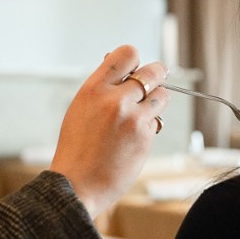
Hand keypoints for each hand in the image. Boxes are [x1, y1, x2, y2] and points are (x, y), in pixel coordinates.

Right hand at [50, 45, 168, 218]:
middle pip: (154, 71)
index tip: (135, 69)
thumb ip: (102, 86)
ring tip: (142, 112)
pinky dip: (149, 126)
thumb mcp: (81, 108)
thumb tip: (117, 59)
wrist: (77, 184)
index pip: (127, 54)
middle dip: (157, 75)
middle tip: (155, 81)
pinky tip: (133, 137)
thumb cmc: (76, 147)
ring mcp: (133, 119)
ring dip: (157, 101)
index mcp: (94, 89)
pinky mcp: (145, 137)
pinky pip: (157, 121)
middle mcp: (115, 100)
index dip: (135, 60)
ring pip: (163, 95)